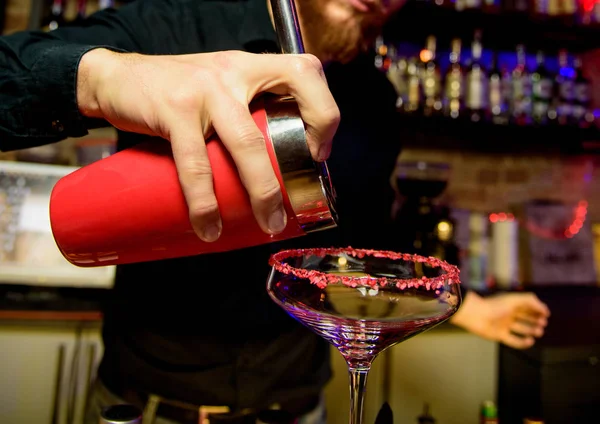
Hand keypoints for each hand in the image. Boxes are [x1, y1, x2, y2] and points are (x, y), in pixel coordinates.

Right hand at [77, 49, 339, 241]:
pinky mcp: (173, 110)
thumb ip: (249, 105)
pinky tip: (209, 225)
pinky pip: (196, 162)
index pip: (307, 74)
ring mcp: (205, 90)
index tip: (316, 152)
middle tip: (297, 204)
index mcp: (252, 66)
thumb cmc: (178, 90)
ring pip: (246, 144)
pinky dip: (205, 200)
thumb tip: (282, 155)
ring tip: (267, 223)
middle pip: (285, 111)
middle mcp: (234, 71)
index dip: (323, 113)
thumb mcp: (222, 83)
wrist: (117, 78)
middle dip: (300, 161)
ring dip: (262, 191)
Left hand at [450, 291, 549, 348]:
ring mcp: (504, 325)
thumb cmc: (495, 306)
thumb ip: (531, 301)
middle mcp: (508, 314)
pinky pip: (514, 341)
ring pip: (521, 329)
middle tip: (543, 323)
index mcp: (511, 304)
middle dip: (536, 321)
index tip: (546, 314)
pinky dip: (523, 343)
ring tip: (539, 332)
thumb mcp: (515, 300)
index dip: (538, 310)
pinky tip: (531, 341)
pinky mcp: (500, 336)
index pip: (528, 307)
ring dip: (532, 331)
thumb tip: (545, 309)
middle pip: (526, 318)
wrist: (476, 315)